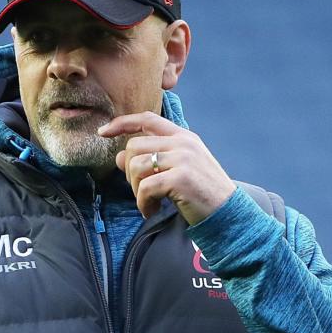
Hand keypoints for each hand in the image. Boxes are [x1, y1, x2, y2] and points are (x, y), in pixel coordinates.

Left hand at [98, 111, 236, 223]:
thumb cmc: (202, 193)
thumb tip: (118, 157)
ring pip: (136, 167)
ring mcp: (183, 159)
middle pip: (134, 147)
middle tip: (141, 191)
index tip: (102, 132)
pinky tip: (151, 211)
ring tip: (148, 204)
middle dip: (129, 172)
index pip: (147, 119)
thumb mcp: (178, 171)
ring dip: (136, 191)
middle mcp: (183, 143)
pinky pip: (145, 188)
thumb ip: (152, 160)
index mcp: (183, 136)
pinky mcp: (180, 178)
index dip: (122, 123)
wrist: (228, 213)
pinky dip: (143, 204)